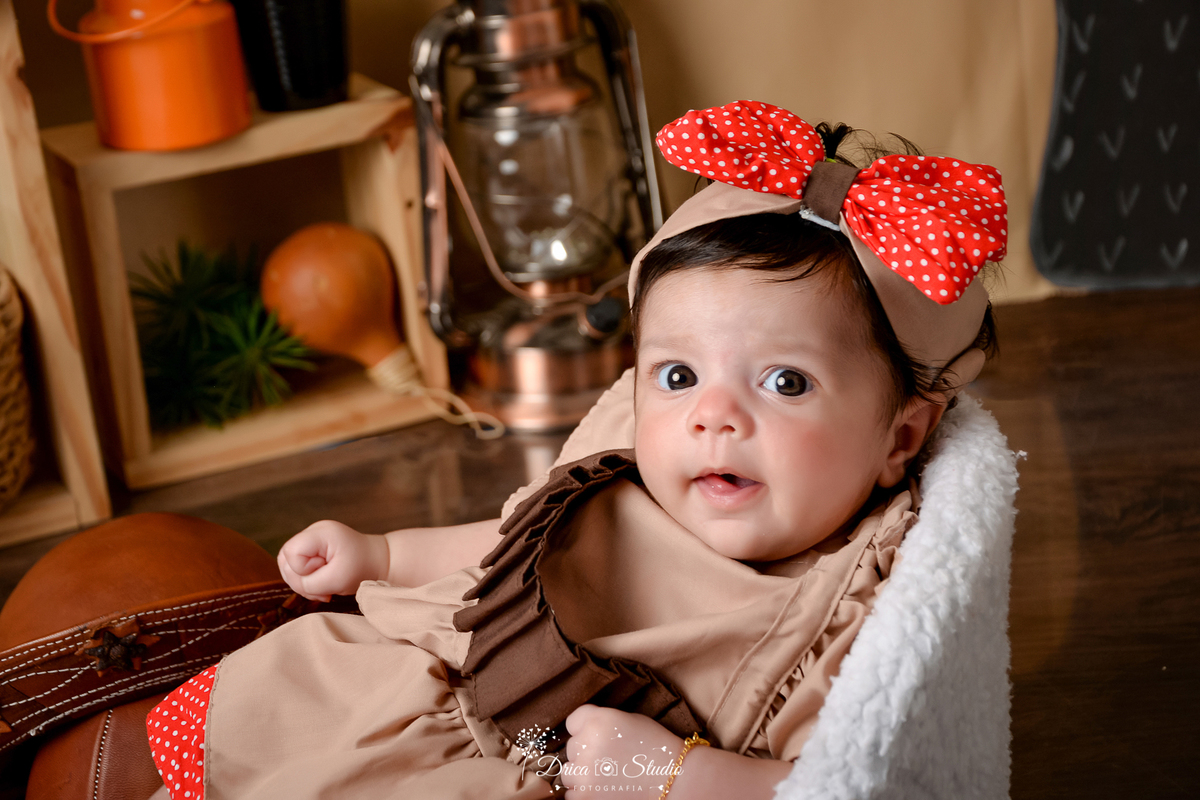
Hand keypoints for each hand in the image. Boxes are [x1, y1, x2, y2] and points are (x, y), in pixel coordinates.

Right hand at [276, 520, 388, 601]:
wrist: (380, 562)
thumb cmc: (363, 568)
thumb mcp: (337, 580)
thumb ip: (309, 583)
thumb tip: (295, 582)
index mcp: (320, 533)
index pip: (291, 552)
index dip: (303, 569)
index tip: (326, 572)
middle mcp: (313, 532)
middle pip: (286, 559)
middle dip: (301, 580)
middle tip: (324, 588)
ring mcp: (312, 540)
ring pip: (289, 566)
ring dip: (304, 583)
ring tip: (325, 589)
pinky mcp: (313, 550)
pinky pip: (298, 568)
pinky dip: (308, 581)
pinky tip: (324, 586)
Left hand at [560, 705, 682, 799]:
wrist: (673, 778)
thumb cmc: (656, 747)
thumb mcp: (630, 721)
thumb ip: (603, 721)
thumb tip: (584, 730)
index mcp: (599, 720)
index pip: (573, 721)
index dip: (583, 729)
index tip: (593, 737)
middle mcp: (588, 743)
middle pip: (572, 747)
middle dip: (585, 753)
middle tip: (607, 759)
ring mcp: (585, 772)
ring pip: (569, 772)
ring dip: (582, 775)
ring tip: (605, 776)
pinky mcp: (586, 796)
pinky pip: (572, 794)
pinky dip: (584, 794)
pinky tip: (604, 790)